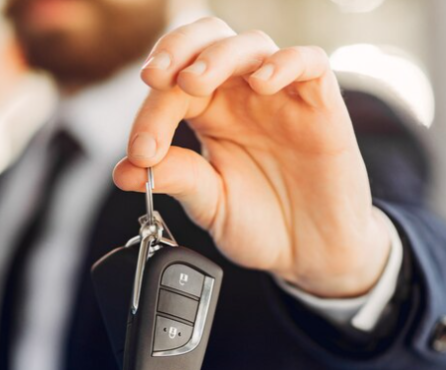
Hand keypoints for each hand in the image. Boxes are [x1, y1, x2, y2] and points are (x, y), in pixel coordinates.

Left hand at [113, 17, 391, 298]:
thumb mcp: (210, 205)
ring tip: (195, 82)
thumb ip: (177, 179)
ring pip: (251, 44)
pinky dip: (286, 63)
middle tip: (155, 78)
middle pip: (207, 41)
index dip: (150, 112)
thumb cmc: (263, 223)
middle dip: (176, 50)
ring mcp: (283, 95)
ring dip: (218, 56)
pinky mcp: (322, 105)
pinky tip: (262, 82)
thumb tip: (123, 171)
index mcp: (209, 114)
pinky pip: (310, 62)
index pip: (172, 88)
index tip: (140, 152)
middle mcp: (243, 95)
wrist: (312, 252)